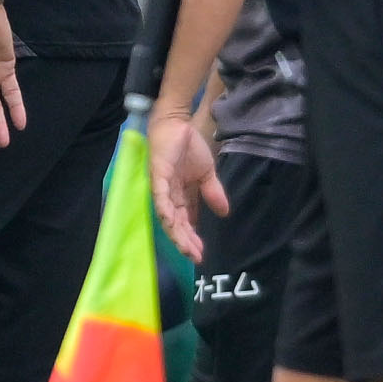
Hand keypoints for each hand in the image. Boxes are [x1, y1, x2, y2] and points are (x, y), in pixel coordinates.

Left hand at [148, 109, 228, 261]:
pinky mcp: (157, 177)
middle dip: (186, 241)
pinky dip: (165, 211)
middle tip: (195, 257)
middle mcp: (168, 196)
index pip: (185, 222)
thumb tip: (224, 213)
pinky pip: (160, 198)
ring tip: (187, 248)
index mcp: (180, 196)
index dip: (192, 238)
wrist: (178, 124)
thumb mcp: (206, 173)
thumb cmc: (187, 147)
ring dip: (177, 233)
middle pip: (176, 224)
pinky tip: (173, 224)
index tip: (202, 254)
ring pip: (167, 216)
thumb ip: (212, 192)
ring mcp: (161, 187)